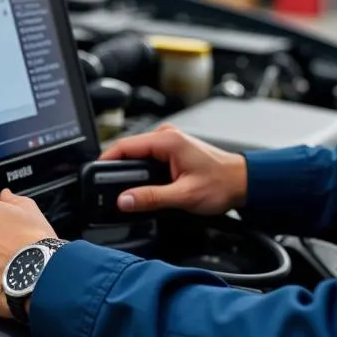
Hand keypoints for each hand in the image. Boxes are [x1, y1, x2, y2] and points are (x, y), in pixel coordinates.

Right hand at [99, 123, 247, 215]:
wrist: (244, 182)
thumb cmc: (222, 183)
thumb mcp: (184, 195)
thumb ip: (151, 198)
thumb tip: (125, 200)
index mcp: (168, 140)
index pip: (126, 145)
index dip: (106, 159)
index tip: (93, 173)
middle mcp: (167, 136)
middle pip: (129, 149)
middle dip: (115, 167)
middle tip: (103, 188)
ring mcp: (170, 142)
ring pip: (138, 154)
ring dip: (128, 169)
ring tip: (118, 189)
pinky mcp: (172, 150)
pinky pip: (147, 157)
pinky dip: (139, 170)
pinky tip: (137, 185)